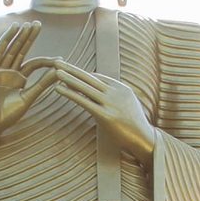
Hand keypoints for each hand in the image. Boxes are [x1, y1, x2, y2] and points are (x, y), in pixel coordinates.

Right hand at [0, 21, 55, 138]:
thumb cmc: (7, 115)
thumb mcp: (28, 98)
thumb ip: (42, 84)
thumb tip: (59, 73)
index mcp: (19, 79)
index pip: (34, 64)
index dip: (46, 60)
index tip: (60, 60)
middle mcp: (9, 72)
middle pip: (21, 50)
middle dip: (29, 37)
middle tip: (38, 23)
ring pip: (12, 49)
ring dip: (19, 36)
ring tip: (28, 24)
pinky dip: (6, 40)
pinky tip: (13, 29)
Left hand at [43, 58, 157, 159]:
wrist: (144, 139)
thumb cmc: (134, 125)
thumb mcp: (127, 105)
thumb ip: (115, 97)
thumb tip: (100, 93)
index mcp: (122, 88)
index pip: (98, 77)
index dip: (82, 74)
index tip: (68, 70)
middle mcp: (116, 93)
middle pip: (90, 77)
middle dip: (72, 69)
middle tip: (57, 61)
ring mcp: (111, 104)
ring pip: (85, 87)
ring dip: (68, 78)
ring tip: (55, 71)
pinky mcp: (105, 116)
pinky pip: (84, 101)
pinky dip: (70, 93)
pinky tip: (58, 89)